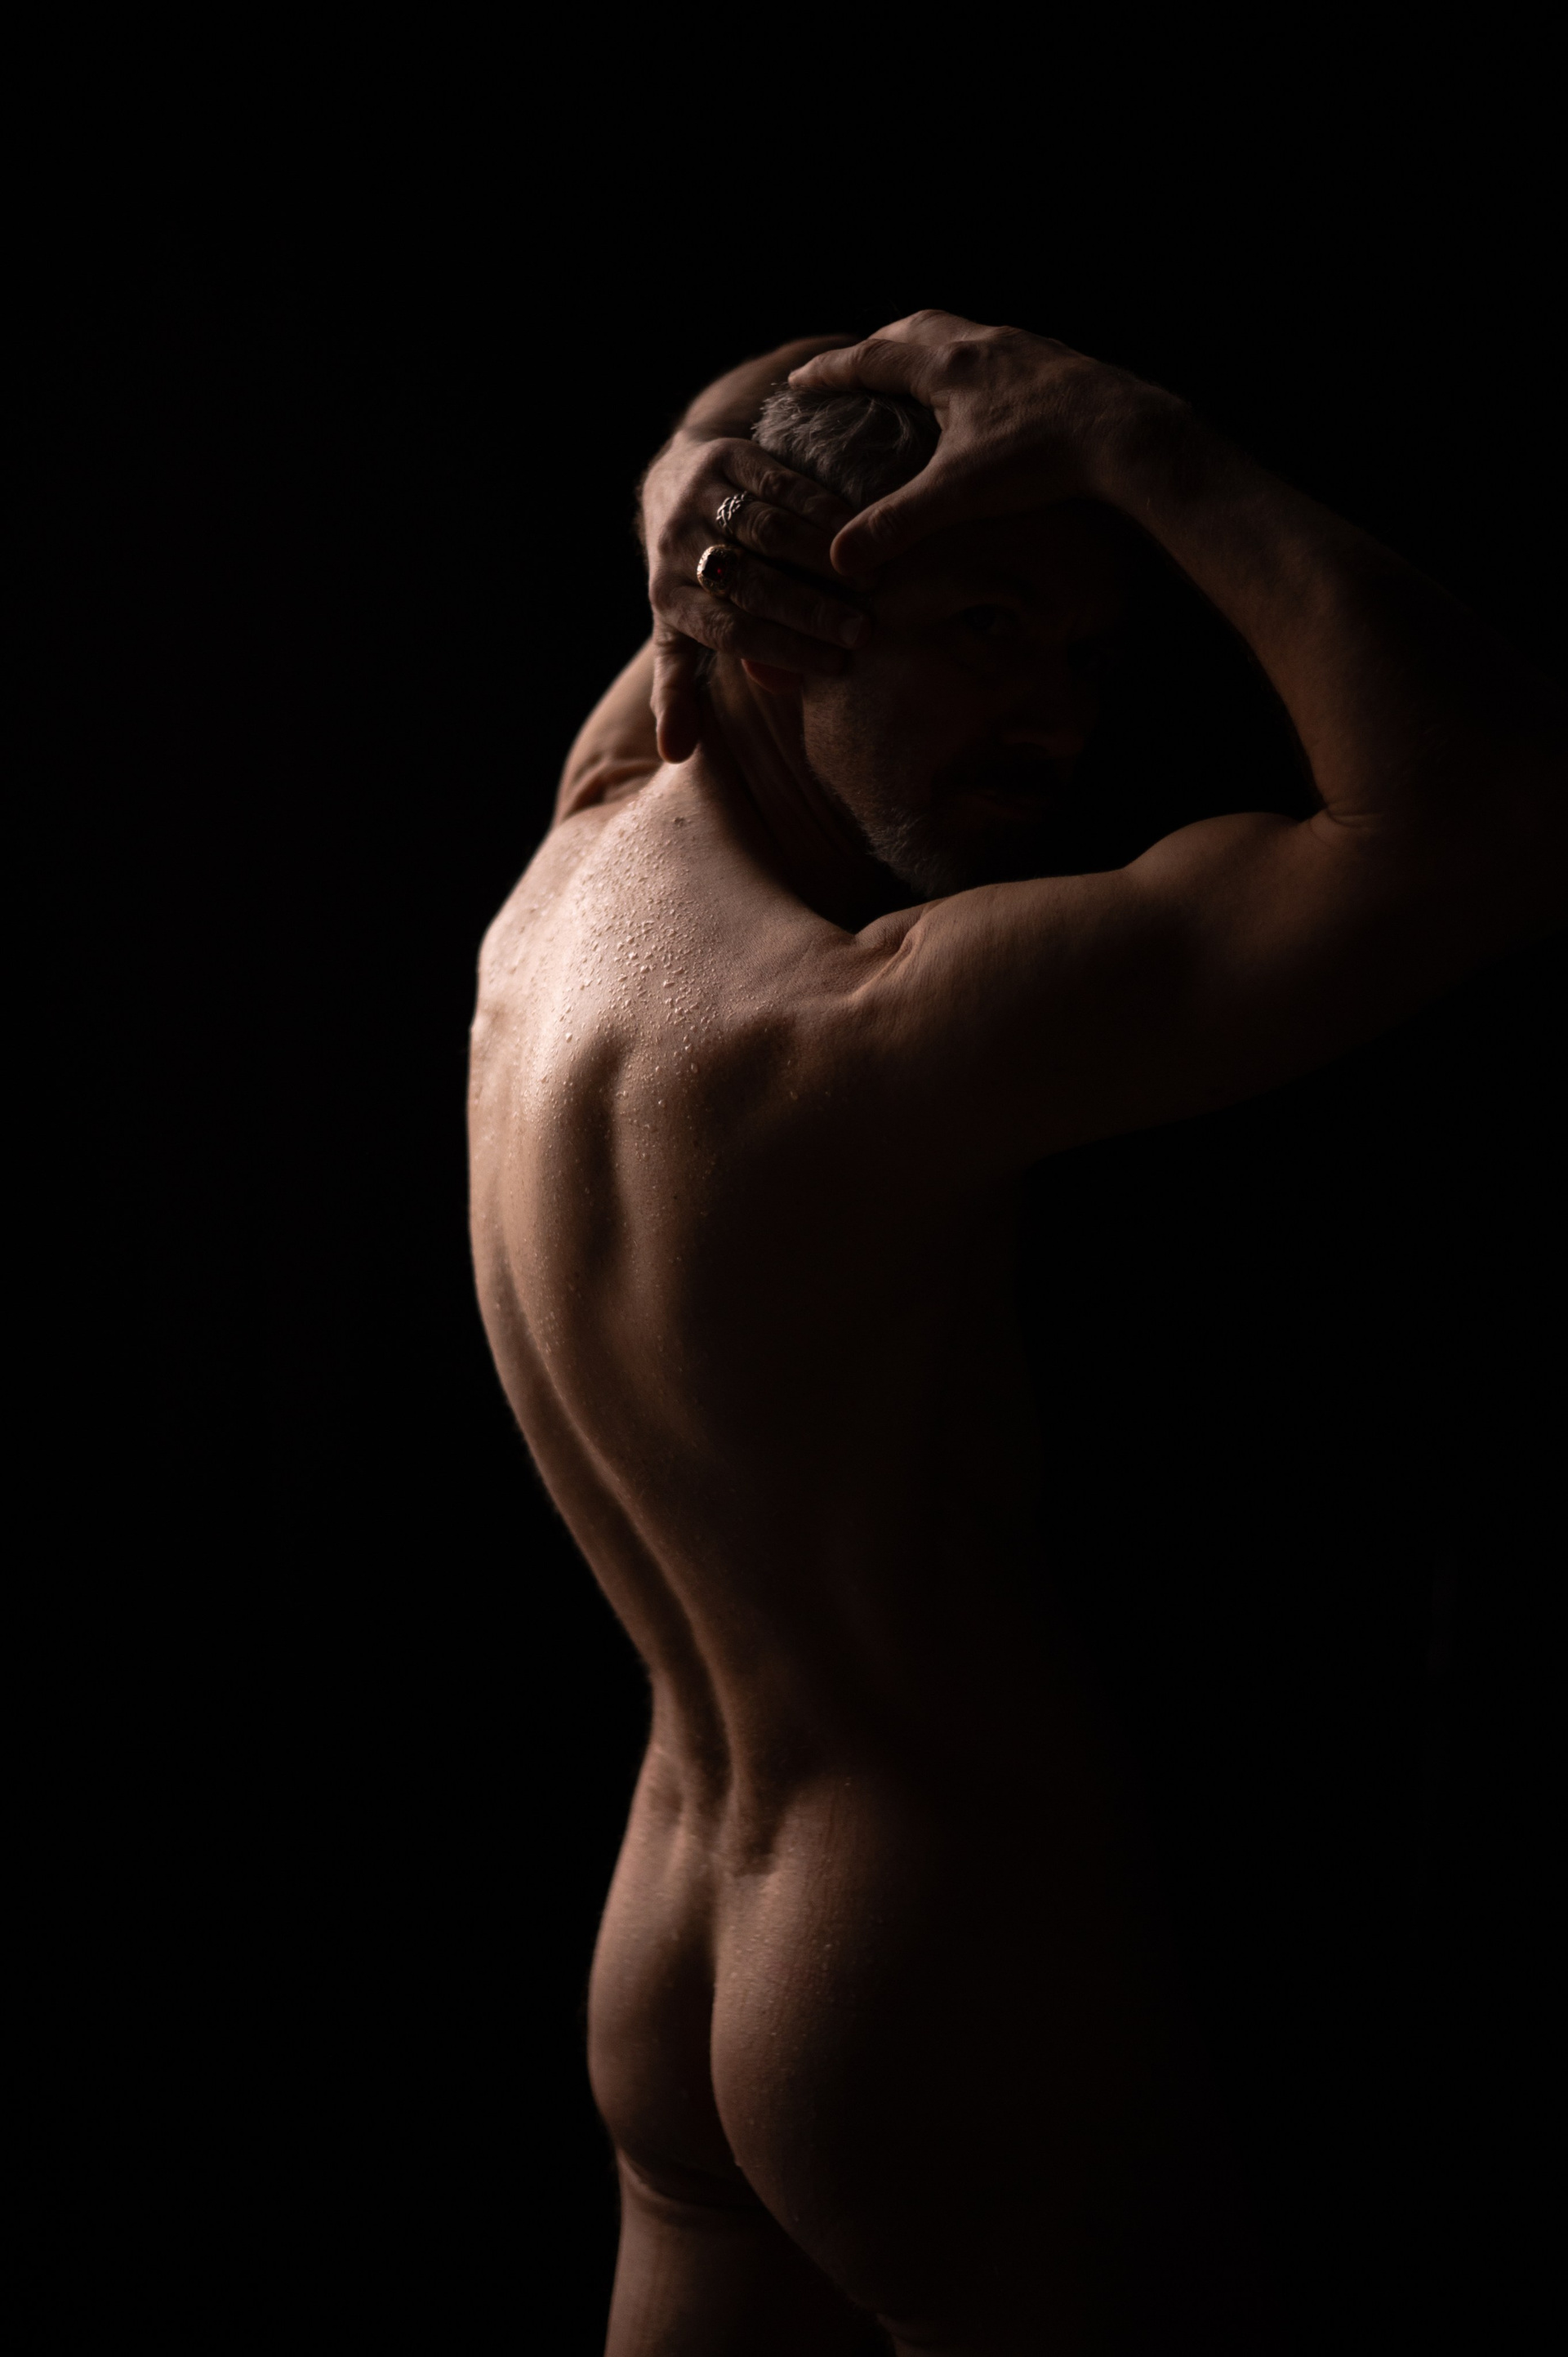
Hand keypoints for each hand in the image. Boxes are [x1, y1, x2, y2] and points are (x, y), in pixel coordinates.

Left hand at [641, 431, 869, 762]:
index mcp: (666, 599)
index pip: (730, 632)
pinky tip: (857, 531)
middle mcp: (675, 547)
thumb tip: (676, 754)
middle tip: (862, 632)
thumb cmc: (687, 577)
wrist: (669, 481)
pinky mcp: (724, 456)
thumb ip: (681, 689)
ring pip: (767, 531)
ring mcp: (699, 498)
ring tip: (871, 583)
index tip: (836, 666)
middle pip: (751, 585)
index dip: (783, 651)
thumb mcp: (674, 634)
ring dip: (821, 560)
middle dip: (809, 612)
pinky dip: (820, 509)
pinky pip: (778, 484)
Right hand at [788, 310, 1168, 577]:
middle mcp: (980, 343)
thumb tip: (840, 559)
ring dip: (926, 349)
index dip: (830, 372)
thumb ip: (897, 523)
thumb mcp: (959, 495)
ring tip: (913, 375)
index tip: (799, 380)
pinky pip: (996, 352)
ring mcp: (1021, 347)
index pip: (870, 359)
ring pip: (958, 334)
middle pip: (912, 331)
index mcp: (947, 366)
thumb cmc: (1042, 458)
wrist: (1127, 435)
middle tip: (853, 367)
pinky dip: (970, 364)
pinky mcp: (1053, 362)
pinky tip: (980, 393)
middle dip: (875, 348)